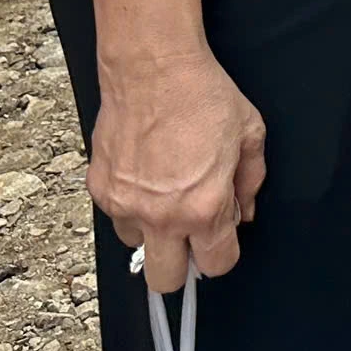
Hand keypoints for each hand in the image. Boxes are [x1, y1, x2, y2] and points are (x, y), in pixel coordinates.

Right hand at [89, 48, 265, 291]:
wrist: (152, 68)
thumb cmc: (203, 96)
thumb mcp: (249, 134)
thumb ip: (250, 182)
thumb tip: (242, 212)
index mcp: (203, 207)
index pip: (215, 264)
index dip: (223, 252)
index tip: (223, 237)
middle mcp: (160, 215)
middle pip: (165, 282)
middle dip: (181, 266)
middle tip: (192, 234)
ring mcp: (125, 205)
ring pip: (138, 247)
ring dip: (154, 231)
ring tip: (167, 194)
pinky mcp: (100, 190)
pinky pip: (117, 217)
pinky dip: (132, 206)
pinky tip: (147, 175)